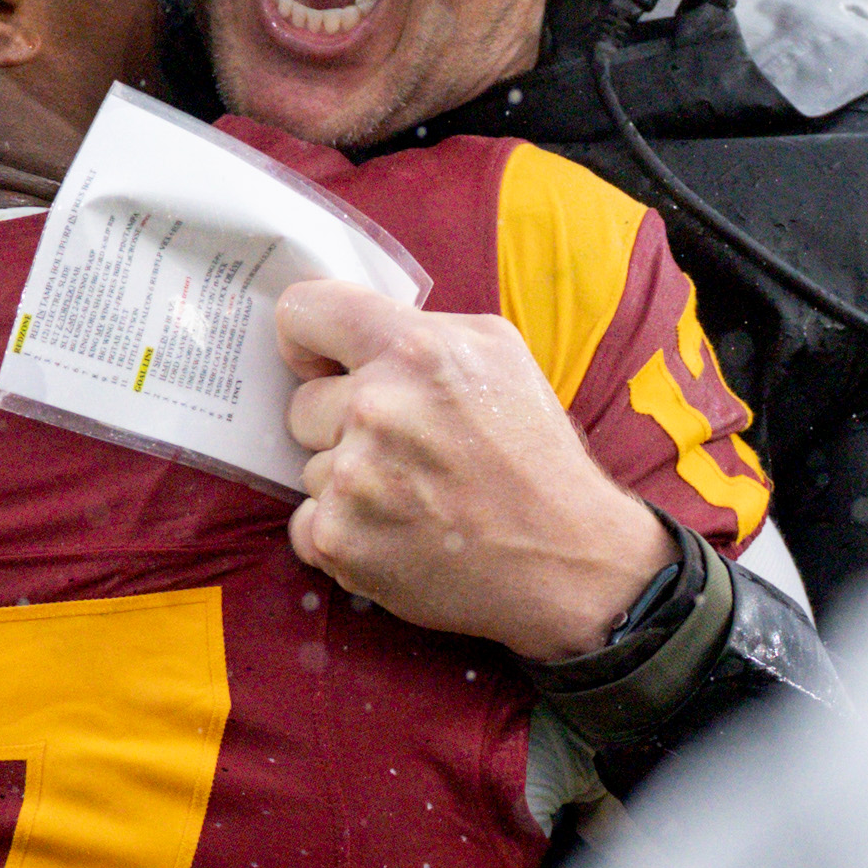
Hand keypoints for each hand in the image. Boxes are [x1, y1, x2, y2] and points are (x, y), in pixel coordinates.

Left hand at [276, 278, 681, 661]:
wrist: (565, 556)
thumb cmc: (533, 453)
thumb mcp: (499, 353)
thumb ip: (419, 331)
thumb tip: (348, 333)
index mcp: (415, 351)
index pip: (303, 311)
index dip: (305, 339)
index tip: (318, 363)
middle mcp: (377, 408)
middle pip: (301, 405)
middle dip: (340, 424)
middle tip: (403, 450)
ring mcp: (353, 479)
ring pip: (311, 468)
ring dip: (350, 484)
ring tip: (414, 498)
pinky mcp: (339, 539)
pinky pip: (306, 522)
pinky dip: (343, 532)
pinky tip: (396, 534)